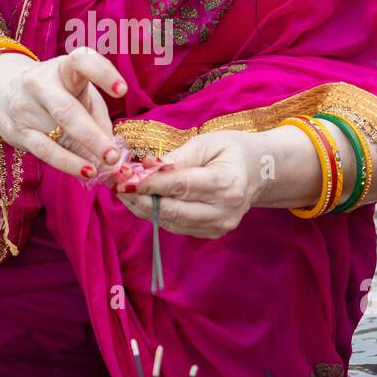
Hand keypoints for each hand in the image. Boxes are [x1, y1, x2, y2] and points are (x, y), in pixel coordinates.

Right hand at [0, 46, 131, 180]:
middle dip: (91, 134)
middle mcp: (40, 83)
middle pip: (66, 109)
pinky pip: (44, 150)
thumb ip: (98, 119)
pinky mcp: (16, 130)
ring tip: (102, 167)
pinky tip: (85, 172)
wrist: (4, 92)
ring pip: (54, 133)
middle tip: (113, 155)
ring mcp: (25, 107)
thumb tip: (117, 153)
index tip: (122, 90)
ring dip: (79, 155)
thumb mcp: (80, 94)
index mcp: (63, 68)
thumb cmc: (58, 94)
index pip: (81, 61)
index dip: (102, 73)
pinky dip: (67, 163)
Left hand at [115, 130, 260, 237]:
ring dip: (143, 208)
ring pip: (172, 222)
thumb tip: (146, 167)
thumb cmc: (232, 151)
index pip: (180, 186)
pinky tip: (143, 200)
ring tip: (125, 192)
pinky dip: (157, 214)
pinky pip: (177, 227)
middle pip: (173, 210)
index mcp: (227, 183)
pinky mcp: (212, 233)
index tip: (124, 178)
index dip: (149, 184)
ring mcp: (219, 226)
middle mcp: (225, 210)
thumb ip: (177, 158)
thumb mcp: (207, 142)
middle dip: (140, 199)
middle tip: (117, 187)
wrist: (259, 171)